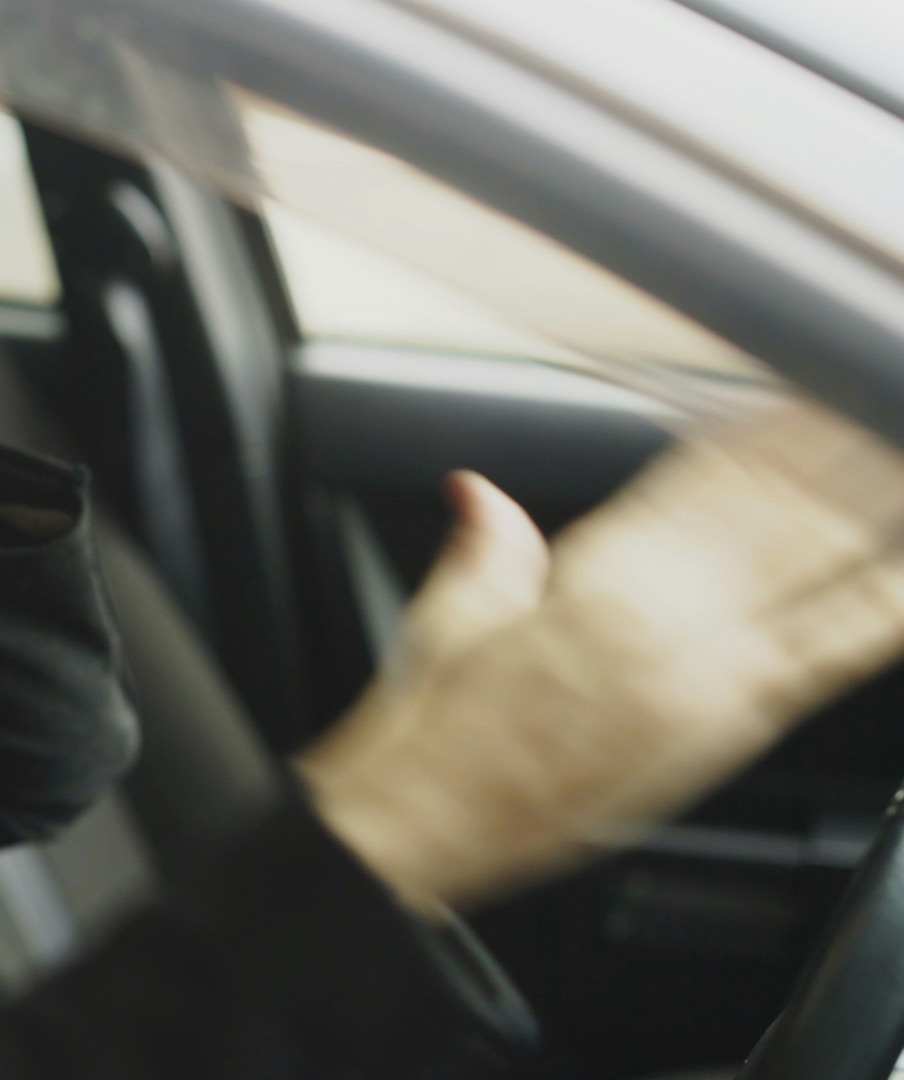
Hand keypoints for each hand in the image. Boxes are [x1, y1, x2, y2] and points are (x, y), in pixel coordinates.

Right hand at [298, 400, 903, 915]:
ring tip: (894, 440)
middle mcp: (660, 614)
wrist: (426, 823)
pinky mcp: (733, 728)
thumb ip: (490, 547)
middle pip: (772, 505)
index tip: (797, 390)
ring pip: (813, 560)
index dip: (760, 428)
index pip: (699, 479)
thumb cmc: (435, 734)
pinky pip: (833, 657)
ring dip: (865, 499)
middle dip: (830, 446)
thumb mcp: (451, 617)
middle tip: (872, 392)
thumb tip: (481, 493)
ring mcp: (708, 671)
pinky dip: (884, 607)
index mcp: (593, 576)